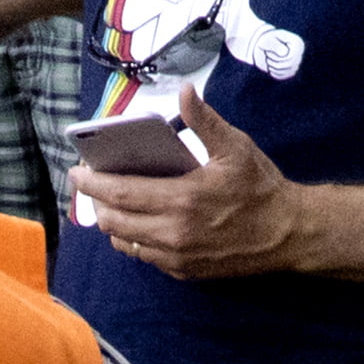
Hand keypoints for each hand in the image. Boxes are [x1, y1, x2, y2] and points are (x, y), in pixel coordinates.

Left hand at [69, 81, 310, 279]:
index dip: (92, 184)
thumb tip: (185, 91)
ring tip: (113, 203)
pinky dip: (134, 240)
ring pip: (124, 243)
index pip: (121, 194)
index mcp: (183, 199)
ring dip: (113, 224)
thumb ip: (205, 121)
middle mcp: (174, 233)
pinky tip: (139, 223)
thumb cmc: (261, 187)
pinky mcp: (183, 272)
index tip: (76, 173)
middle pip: (114, 222)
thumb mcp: (236, 148)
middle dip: (96, 204)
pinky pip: (144, 258)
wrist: (288, 234)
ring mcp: (176, 257)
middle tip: (93, 186)